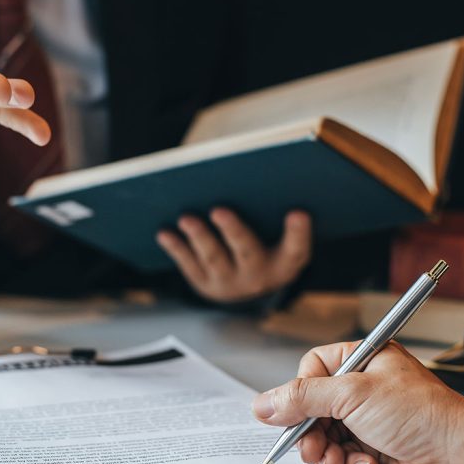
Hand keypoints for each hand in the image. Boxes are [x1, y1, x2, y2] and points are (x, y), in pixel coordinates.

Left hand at [156, 208, 310, 303]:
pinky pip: (189, 265)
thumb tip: (253, 175)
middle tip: (219, 210)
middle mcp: (259, 276)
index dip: (298, 232)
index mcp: (285, 262)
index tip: (298, 212)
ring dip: (199, 237)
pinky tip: (164, 233)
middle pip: (247, 252)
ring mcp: (230, 283)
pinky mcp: (205, 284)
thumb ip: (275, 215)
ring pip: (214, 258)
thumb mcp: (280, 238)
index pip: (296, 248)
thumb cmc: (268, 247)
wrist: (248, 288)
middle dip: (233, 231)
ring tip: (186, 218)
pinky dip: (176, 248)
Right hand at [252, 341, 463, 463]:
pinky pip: (342, 456)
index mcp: (363, 359)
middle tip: (312, 445)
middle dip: (310, 430)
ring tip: (339, 459)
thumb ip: (303, 397)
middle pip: (312, 407)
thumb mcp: (353, 395)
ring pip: (323, 436)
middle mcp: (364, 387)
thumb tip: (264, 403)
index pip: (311, 369)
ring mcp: (368, 419)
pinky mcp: (373, 448)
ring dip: (328, 452)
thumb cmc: (424, 414)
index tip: (296, 412)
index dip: (301, 392)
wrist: (460, 456)